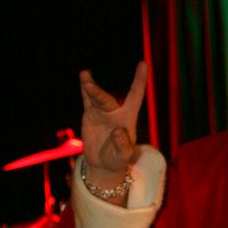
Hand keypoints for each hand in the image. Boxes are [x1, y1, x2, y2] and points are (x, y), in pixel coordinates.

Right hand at [79, 61, 147, 183]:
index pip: (135, 96)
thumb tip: (119, 130)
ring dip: (90, 87)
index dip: (139, 80)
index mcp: (128, 117)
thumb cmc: (118, 160)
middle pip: (107, 99)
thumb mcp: (124, 156)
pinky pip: (87, 100)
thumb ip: (123, 144)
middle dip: (98, 92)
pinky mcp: (90, 115)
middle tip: (88, 85)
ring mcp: (102, 112)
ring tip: (84, 75)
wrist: (103, 164)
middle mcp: (115, 111)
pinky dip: (85, 90)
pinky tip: (84, 78)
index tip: (143, 63)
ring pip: (96, 97)